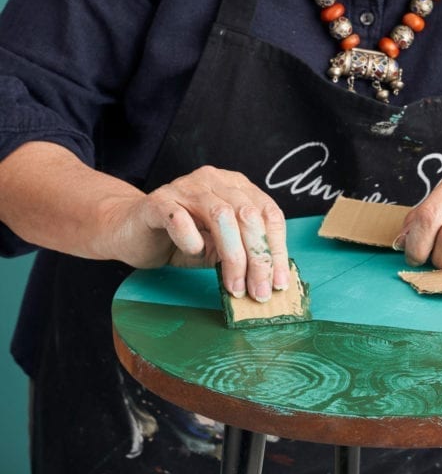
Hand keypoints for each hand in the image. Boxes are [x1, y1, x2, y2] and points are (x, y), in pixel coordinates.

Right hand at [105, 166, 288, 301]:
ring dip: (232, 256)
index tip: (280, 282)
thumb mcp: (217, 249)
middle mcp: (214, 181)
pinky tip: (194, 252)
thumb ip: (241, 255)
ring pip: (221, 216)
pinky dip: (191, 238)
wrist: (129, 231)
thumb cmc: (178, 239)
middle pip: (248, 215)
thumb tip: (268, 280)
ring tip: (234, 286)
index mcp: (236, 187)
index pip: (268, 213)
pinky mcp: (158, 201)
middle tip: (259, 292)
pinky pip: (179, 218)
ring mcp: (186, 187)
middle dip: (258, 258)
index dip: (277, 249)